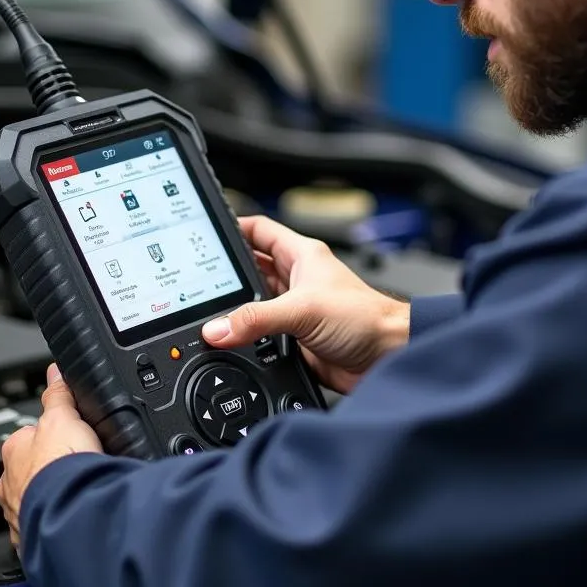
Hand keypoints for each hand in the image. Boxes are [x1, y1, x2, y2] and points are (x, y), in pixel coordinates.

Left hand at [0, 364, 102, 550]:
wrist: (72, 511)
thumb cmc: (62, 466)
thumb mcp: (64, 416)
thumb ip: (58, 395)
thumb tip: (54, 372)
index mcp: (14, 450)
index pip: (27, 437)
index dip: (49, 436)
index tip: (65, 439)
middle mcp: (9, 484)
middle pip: (28, 471)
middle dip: (46, 472)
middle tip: (73, 468)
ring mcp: (18, 513)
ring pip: (32, 501)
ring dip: (49, 498)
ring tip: (75, 494)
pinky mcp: (32, 538)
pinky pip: (41, 527)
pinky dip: (54, 522)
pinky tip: (71, 517)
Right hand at [201, 215, 409, 393]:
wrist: (389, 358)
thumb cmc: (367, 319)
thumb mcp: (305, 310)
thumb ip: (257, 319)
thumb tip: (217, 328)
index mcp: (302, 256)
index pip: (259, 231)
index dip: (232, 228)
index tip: (204, 235)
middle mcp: (297, 280)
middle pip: (249, 271)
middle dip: (225, 278)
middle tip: (197, 284)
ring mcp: (294, 311)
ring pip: (252, 306)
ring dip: (235, 313)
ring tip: (209, 316)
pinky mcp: (294, 341)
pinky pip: (260, 337)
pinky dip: (245, 342)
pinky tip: (232, 345)